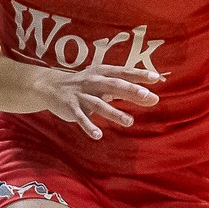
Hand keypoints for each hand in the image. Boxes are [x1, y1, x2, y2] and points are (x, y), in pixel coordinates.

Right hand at [30, 62, 158, 139]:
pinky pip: (81, 118)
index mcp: (103, 72)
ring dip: (114, 113)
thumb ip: (127, 89)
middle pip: (114, 85)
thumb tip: (152, 97)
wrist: (51, 87)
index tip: (157, 78)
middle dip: (131, 90)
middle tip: (148, 96)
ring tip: (129, 122)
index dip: (140, 74)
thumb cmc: (87, 85)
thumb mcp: (105, 82)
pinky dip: (89, 126)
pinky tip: (98, 135)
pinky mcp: (72, 108)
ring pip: (99, 104)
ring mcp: (82, 95)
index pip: (124, 72)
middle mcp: (93, 81)